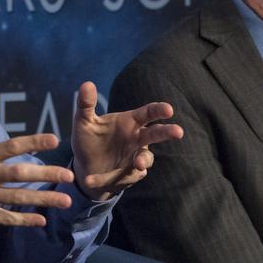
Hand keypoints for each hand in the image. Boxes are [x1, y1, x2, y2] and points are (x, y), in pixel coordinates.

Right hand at [0, 95, 75, 234]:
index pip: (10, 146)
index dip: (32, 142)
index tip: (54, 139)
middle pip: (19, 174)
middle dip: (46, 174)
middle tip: (70, 175)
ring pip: (16, 198)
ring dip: (42, 199)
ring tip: (65, 200)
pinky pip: (3, 218)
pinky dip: (22, 220)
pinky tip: (40, 220)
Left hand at [70, 81, 183, 201]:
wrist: (84, 167)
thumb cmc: (88, 139)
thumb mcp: (84, 122)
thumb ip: (86, 105)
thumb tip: (87, 83)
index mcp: (130, 122)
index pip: (148, 113)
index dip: (159, 110)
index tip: (169, 109)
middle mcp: (137, 139)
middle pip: (156, 134)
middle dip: (168, 132)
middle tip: (178, 131)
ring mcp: (136, 157)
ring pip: (145, 159)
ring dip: (142, 161)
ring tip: (137, 164)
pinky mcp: (130, 175)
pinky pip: (124, 177)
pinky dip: (108, 178)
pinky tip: (91, 179)